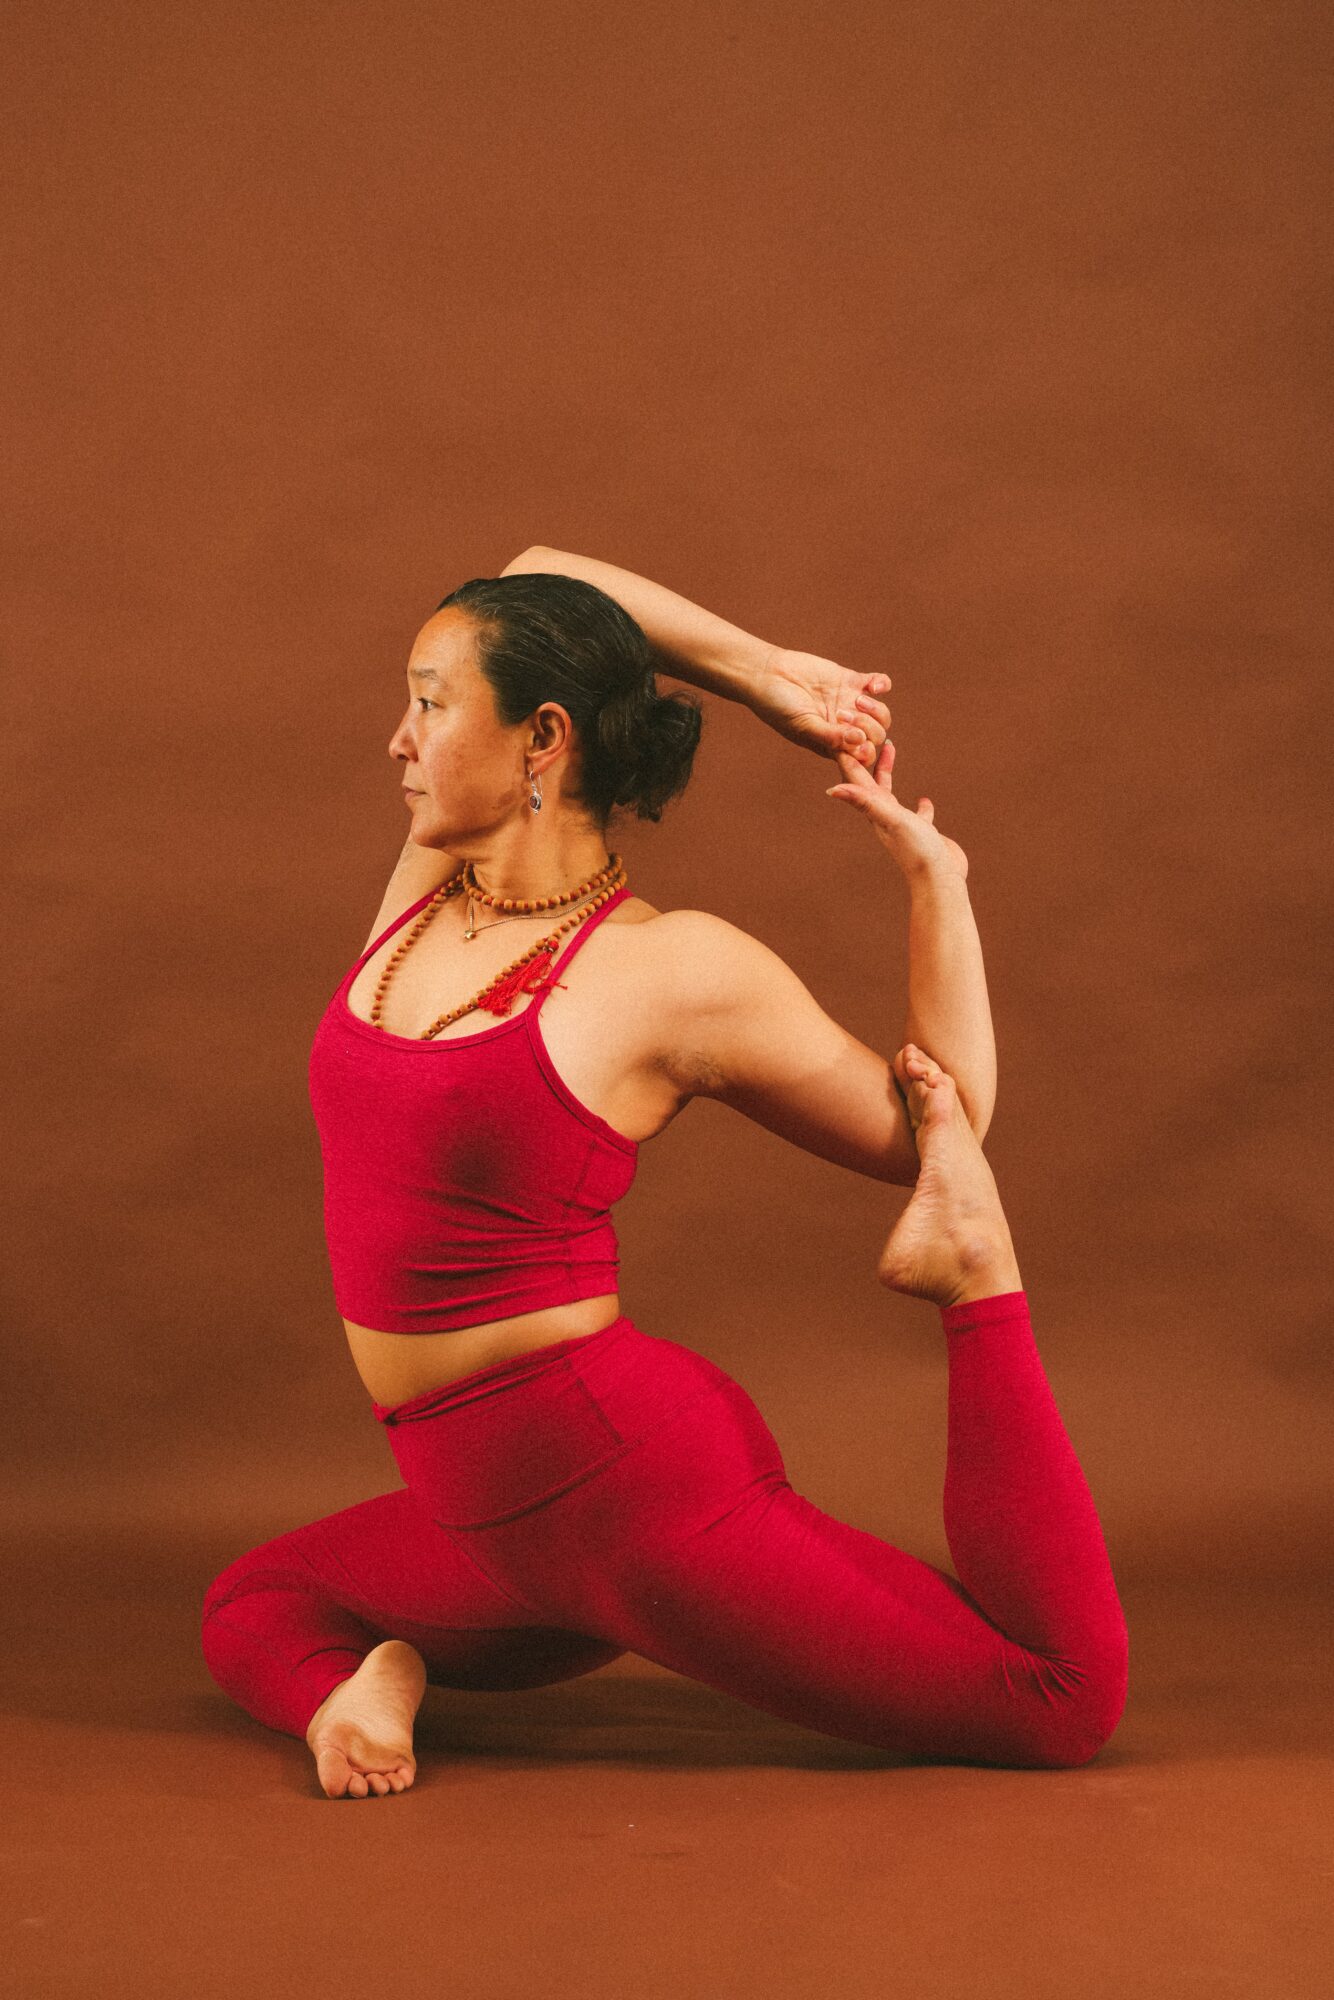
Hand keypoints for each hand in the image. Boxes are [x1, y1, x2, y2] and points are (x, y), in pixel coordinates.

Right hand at [745, 646, 892, 769]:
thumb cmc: (778, 707)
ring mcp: (850, 704)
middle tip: (841, 714)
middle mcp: (845, 727)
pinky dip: (882, 684)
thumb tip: (859, 741)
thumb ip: (830, 736)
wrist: (767, 674)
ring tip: (855, 700)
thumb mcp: (802, 726)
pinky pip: (878, 685)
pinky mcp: (850, 681)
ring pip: (881, 714)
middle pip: (875, 736)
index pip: (862, 757)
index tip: (853, 742)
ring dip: (875, 709)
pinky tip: (873, 686)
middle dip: (867, 728)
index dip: (864, 752)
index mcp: (833, 745)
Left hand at [825, 739, 968, 881]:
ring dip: (887, 773)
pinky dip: (920, 806)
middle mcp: (885, 816)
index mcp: (875, 810)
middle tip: (865, 731)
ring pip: (890, 794)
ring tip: (891, 753)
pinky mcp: (922, 833)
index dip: (849, 754)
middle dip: (866, 756)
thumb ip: (864, 801)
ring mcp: (903, 825)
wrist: (939, 880)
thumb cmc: (916, 849)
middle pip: (870, 780)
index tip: (841, 728)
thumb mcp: (890, 819)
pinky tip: (925, 800)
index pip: (856, 778)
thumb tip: (831, 790)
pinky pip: (918, 815)